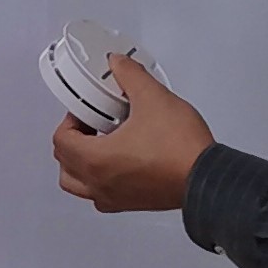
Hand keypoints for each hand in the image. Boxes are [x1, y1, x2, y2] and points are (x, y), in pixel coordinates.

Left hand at [48, 54, 215, 213]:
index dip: (71, 119)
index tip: (89, 110)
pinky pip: (101, 196)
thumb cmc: (179, 147)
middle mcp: (99, 184)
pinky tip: (119, 162)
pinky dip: (99, 180)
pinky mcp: (131, 204)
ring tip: (102, 144)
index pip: (61, 140)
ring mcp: (114, 198)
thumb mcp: (153, 98)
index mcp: (95, 160)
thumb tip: (118, 64)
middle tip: (93, 124)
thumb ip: (130, 76)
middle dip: (73, 141)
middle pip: (64, 164)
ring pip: (78, 185)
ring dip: (80, 164)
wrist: (206, 177)